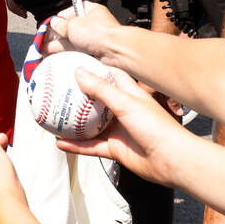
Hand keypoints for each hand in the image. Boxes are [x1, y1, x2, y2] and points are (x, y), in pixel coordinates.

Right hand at [43, 2, 120, 59]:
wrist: (115, 51)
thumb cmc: (98, 32)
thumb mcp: (72, 25)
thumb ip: (61, 25)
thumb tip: (54, 23)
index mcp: (90, 10)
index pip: (72, 10)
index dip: (61, 17)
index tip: (51, 23)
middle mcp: (93, 23)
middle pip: (71, 27)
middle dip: (57, 34)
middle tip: (44, 39)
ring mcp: (94, 38)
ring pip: (72, 40)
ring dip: (59, 45)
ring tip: (45, 50)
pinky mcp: (94, 50)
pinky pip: (77, 51)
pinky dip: (67, 53)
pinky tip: (56, 55)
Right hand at [55, 67, 183, 185]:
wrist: (172, 161)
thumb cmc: (156, 127)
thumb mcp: (126, 103)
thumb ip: (101, 89)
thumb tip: (78, 72)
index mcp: (129, 94)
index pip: (110, 76)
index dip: (94, 68)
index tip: (74, 63)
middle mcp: (121, 111)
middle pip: (95, 100)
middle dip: (77, 95)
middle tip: (56, 89)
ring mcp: (117, 130)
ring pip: (89, 125)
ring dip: (72, 122)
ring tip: (52, 116)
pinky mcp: (114, 148)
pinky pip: (90, 146)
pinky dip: (75, 146)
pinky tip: (60, 143)